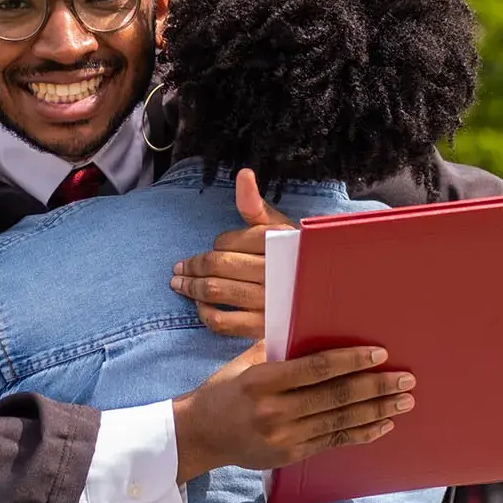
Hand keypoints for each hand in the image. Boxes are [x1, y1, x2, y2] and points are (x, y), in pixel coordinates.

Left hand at [171, 169, 294, 338]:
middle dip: (192, 266)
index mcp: (276, 242)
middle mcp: (272, 271)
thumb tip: (243, 174)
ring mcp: (268, 302)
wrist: (325, 296)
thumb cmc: (294, 258)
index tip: (210, 249)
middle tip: (178, 269)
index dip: (215, 245)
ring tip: (180, 284)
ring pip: (216, 291)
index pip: (229, 242)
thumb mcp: (279, 228)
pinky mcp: (263, 328)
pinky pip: (223, 322)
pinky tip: (201, 307)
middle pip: (217, 265)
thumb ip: (255, 204)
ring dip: (191, 288)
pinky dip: (205, 314)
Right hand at [172, 342, 414, 483]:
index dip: (350, 361)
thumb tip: (316, 327)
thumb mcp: (245, 363)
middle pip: (335, 397)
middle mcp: (274, 411)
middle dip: (375, 387)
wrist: (201, 434)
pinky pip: (333, 441)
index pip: (315, 369)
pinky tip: (382, 425)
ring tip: (403, 401)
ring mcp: (284, 436)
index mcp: (262, 381)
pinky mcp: (291, 455)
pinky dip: (361, 433)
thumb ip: (279, 349)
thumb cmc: (225, 390)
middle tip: (405, 379)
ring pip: (340, 421)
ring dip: (377, 411)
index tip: (379, 354)